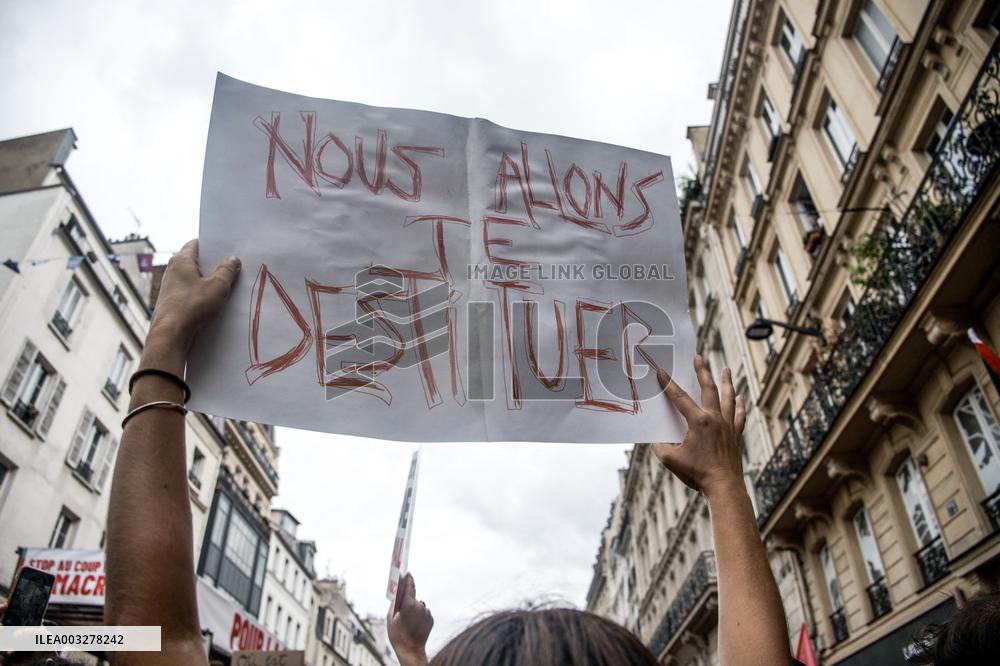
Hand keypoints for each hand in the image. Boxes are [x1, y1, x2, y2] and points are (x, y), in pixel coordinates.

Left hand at [149, 239, 240, 351]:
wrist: (171, 335)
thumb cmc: (192, 306)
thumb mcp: (217, 286)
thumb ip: (227, 271)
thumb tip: (233, 260)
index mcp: (181, 261)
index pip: (197, 244)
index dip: (213, 245)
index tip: (228, 249)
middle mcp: (173, 271)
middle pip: (197, 262)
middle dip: (214, 265)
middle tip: (232, 268)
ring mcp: (172, 288)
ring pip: (194, 279)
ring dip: (209, 282)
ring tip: (227, 287)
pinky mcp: (173, 303)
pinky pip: (191, 293)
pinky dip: (203, 294)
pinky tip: (215, 302)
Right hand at [388, 574, 432, 665]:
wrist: (411, 650)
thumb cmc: (398, 635)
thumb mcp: (390, 618)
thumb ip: (394, 604)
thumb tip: (397, 595)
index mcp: (409, 604)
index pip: (409, 586)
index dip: (408, 579)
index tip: (407, 573)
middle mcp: (420, 606)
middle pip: (413, 597)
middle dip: (408, 600)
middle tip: (402, 609)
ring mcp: (427, 613)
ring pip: (419, 606)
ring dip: (414, 609)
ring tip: (408, 621)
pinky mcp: (431, 619)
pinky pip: (424, 613)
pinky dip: (420, 616)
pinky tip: (414, 625)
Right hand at [652, 354, 746, 497]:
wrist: (724, 487)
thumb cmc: (697, 474)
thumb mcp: (671, 460)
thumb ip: (660, 447)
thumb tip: (656, 441)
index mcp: (698, 422)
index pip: (680, 398)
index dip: (668, 384)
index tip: (661, 371)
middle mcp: (715, 419)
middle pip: (709, 389)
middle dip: (702, 372)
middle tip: (698, 358)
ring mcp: (728, 426)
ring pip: (728, 398)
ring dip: (726, 382)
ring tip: (726, 370)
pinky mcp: (736, 435)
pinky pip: (739, 416)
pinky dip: (740, 406)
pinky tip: (740, 398)